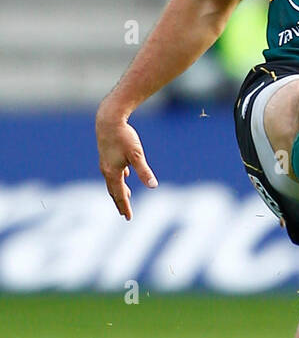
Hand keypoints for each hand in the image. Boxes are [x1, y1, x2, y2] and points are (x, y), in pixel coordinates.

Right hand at [96, 103, 157, 219]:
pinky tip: (125, 175)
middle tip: (125, 214)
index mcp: (113, 173)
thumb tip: (153, 185)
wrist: (108, 119)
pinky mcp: (107, 154)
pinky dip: (118, 178)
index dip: (125, 206)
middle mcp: (106, 170)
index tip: (128, 217)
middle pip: (113, 191)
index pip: (119, 195)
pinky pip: (113, 171)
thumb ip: (144, 171)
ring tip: (125, 197)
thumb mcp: (136, 154)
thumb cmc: (123, 136)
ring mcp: (105, 162)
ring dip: (118, 190)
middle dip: (119, 202)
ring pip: (112, 181)